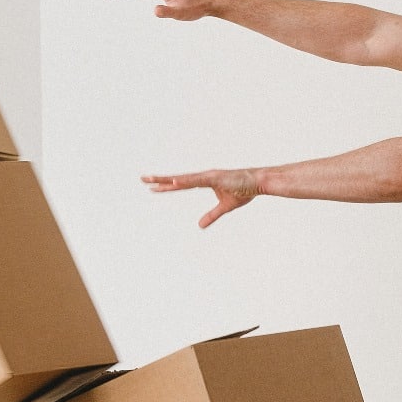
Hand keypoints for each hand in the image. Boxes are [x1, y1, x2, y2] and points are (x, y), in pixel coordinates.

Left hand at [142, 169, 259, 227]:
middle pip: (178, 179)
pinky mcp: (215, 177)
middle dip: (160, 180)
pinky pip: (197, 180)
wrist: (258, 183)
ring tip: (153, 181)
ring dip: (169, 180)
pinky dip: (185, 181)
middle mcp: (203, 176)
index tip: (153, 187)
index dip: (167, 186)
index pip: (181, 185)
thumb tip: (199, 225)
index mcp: (205, 181)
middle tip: (143, 179)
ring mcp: (208, 175)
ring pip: (184, 179)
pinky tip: (174, 182)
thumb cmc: (244, 191)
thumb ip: (211, 215)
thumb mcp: (225, 207)